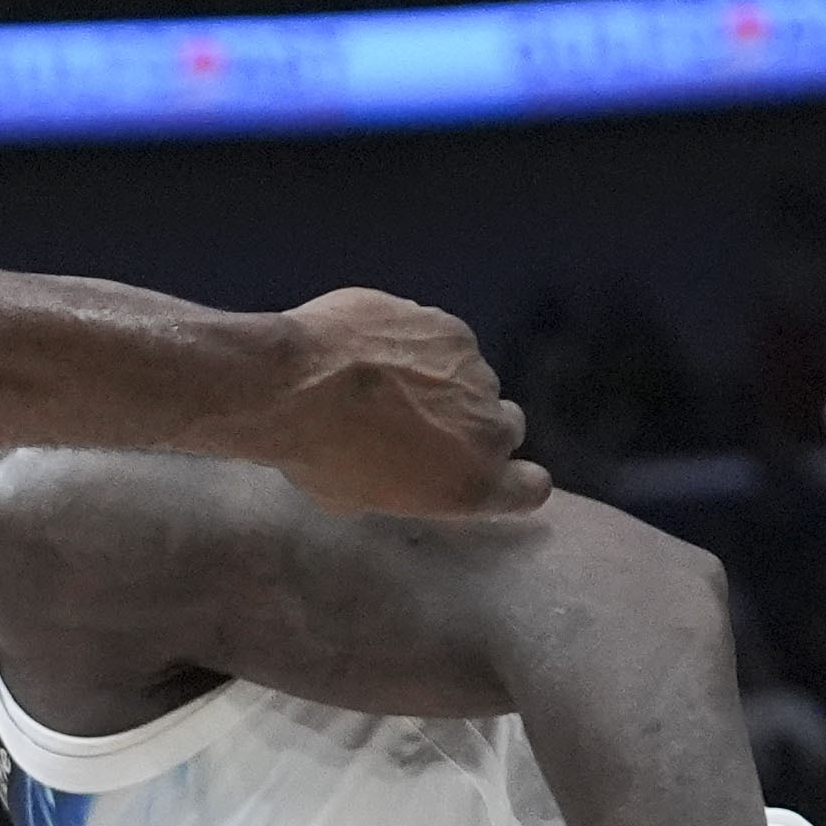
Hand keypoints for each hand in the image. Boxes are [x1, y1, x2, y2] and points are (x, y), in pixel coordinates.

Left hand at [262, 291, 544, 520]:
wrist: (294, 382)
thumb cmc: (317, 455)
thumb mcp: (358, 497)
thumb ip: (406, 485)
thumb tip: (402, 467)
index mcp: (471, 485)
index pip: (532, 488)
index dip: (513, 480)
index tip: (486, 472)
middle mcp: (488, 429)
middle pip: (507, 428)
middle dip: (474, 428)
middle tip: (424, 424)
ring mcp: (475, 372)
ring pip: (473, 381)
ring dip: (443, 383)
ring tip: (385, 381)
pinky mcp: (452, 329)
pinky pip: (445, 342)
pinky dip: (419, 346)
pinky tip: (377, 349)